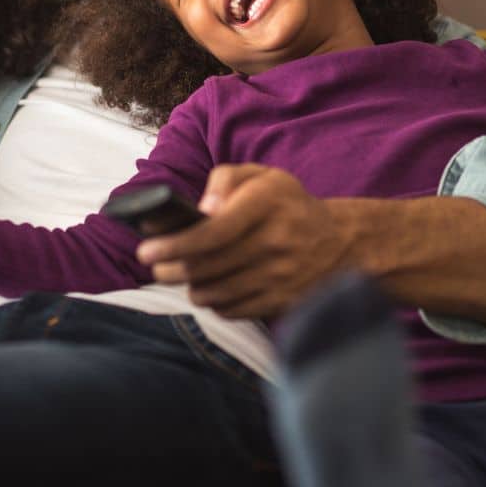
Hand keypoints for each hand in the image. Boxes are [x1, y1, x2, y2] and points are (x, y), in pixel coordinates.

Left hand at [135, 164, 353, 318]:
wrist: (340, 241)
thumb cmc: (287, 204)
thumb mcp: (262, 176)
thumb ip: (225, 179)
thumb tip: (202, 209)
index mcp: (268, 203)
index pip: (213, 232)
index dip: (175, 244)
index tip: (146, 250)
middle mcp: (276, 241)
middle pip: (208, 266)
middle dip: (171, 269)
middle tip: (156, 266)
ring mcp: (281, 275)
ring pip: (216, 293)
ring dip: (190, 287)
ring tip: (181, 276)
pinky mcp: (282, 301)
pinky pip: (233, 310)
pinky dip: (214, 302)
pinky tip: (211, 288)